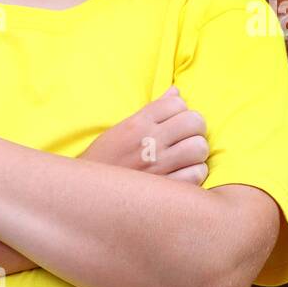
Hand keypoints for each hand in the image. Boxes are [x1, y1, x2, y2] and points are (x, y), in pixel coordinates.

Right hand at [80, 86, 209, 185]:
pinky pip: (197, 174)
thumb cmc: (106, 159)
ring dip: (197, 152)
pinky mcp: (164, 188)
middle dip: (195, 129)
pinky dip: (195, 173)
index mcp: (137, 124)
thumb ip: (152, 110)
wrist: (88, 194)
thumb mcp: (122, 129)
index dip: (182, 111)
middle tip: (187, 138)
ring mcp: (157, 166)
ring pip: (199, 148)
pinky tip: (185, 174)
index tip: (176, 122)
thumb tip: (176, 91)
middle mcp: (148, 141)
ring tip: (187, 157)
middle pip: (194, 122)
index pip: (177, 103)